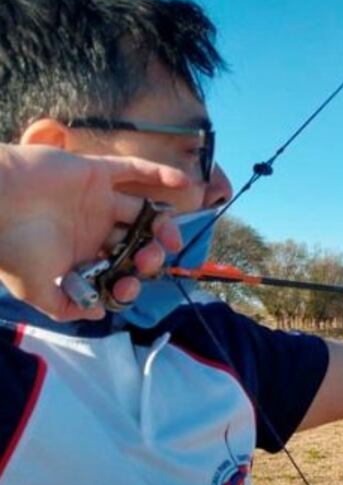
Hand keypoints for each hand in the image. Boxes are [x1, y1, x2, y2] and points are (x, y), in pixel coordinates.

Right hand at [0, 144, 189, 320]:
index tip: (129, 285)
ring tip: (171, 237)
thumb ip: (65, 306)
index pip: (118, 269)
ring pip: (141, 211)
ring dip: (162, 224)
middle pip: (135, 242)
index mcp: (80, 254)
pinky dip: (160, 173)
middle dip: (150, 254)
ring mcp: (96, 199)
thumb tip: (97, 315)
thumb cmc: (11, 244)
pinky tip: (183, 182)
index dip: (130, 280)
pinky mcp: (95, 172)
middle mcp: (92, 227)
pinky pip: (134, 169)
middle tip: (153, 258)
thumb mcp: (35, 288)